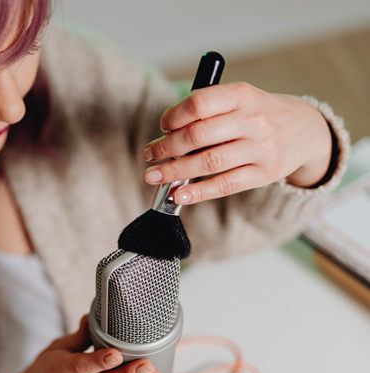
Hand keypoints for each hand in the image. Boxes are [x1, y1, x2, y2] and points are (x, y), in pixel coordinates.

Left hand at [141, 82, 332, 203]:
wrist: (306, 130)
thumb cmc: (259, 114)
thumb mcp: (240, 99)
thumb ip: (207, 110)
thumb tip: (167, 134)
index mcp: (243, 95)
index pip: (200, 102)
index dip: (175, 115)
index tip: (163, 126)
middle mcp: (253, 120)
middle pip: (199, 135)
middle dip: (167, 147)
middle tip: (149, 154)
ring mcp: (261, 148)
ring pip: (209, 162)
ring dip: (175, 171)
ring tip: (153, 175)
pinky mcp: (264, 174)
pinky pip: (225, 185)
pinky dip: (198, 192)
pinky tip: (178, 195)